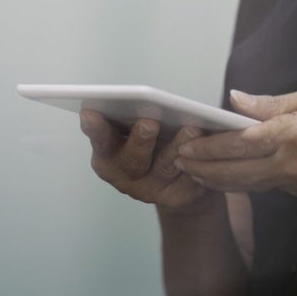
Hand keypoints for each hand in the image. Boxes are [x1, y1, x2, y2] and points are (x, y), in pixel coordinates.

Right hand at [80, 110, 214, 214]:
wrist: (180, 179)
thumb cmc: (155, 141)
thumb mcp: (139, 126)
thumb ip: (135, 114)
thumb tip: (145, 98)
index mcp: (109, 154)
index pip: (100, 140)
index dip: (95, 128)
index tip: (90, 112)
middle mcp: (125, 175)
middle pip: (131, 160)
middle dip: (140, 140)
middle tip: (149, 122)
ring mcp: (150, 190)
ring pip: (163, 168)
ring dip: (176, 147)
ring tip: (190, 128)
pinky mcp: (176, 197)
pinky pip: (187, 180)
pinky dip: (197, 163)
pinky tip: (206, 150)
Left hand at [175, 84, 296, 197]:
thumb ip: (273, 103)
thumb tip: (237, 100)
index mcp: (289, 136)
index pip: (237, 145)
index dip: (208, 147)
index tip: (186, 144)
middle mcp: (288, 165)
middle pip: (235, 173)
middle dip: (203, 169)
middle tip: (179, 160)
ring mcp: (294, 182)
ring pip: (246, 184)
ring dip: (217, 179)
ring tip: (193, 169)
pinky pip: (263, 185)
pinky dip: (240, 180)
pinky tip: (228, 172)